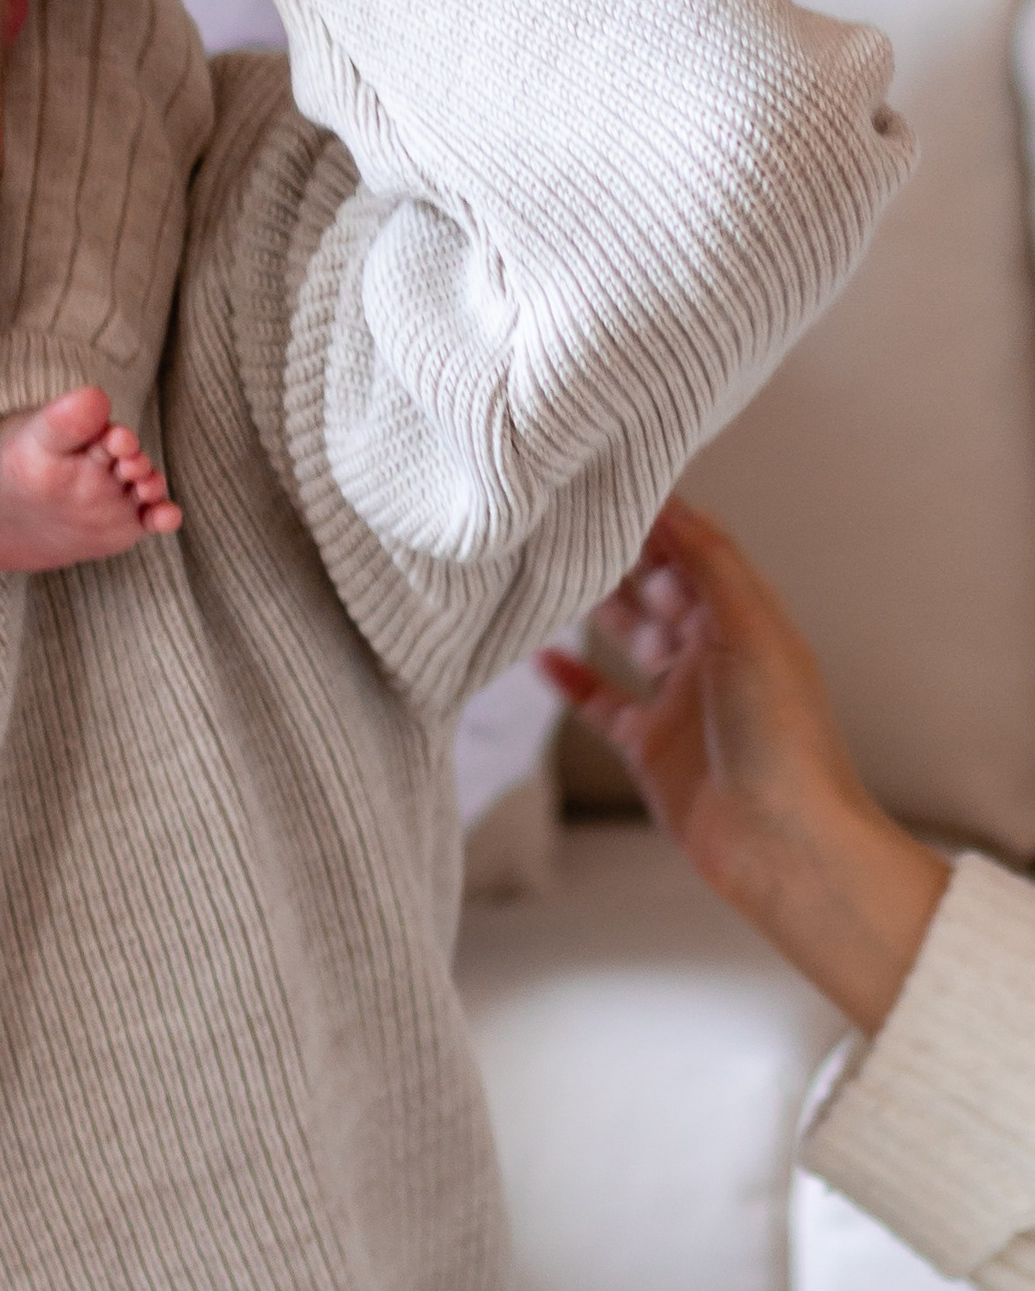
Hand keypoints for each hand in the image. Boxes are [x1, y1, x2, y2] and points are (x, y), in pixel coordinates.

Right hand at [540, 502, 947, 1033]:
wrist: (786, 847)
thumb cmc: (783, 737)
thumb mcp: (750, 631)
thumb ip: (707, 561)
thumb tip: (667, 497)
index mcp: (743, 619)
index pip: (692, 547)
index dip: (652, 513)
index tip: (603, 477)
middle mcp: (711, 652)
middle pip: (653, 586)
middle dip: (612, 551)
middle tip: (557, 515)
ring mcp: (678, 700)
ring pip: (625, 637)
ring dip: (588, 607)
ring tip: (539, 572)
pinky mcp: (650, 746)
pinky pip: (602, 701)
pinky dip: (570, 679)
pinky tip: (537, 657)